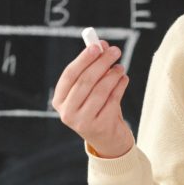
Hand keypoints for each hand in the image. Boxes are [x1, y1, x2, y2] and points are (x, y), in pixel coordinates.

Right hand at [52, 40, 134, 157]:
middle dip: (102, 62)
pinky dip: (120, 86)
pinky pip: (113, 100)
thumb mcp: (90, 89)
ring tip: (120, 67)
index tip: (97, 46)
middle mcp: (67, 113)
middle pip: (85, 81)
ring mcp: (82, 122)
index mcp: (59, 101)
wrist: (108, 140)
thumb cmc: (97, 108)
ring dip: (113, 74)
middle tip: (115, 51)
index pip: (69, 75)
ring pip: (101, 90)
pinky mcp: (100, 127)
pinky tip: (124, 79)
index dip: (84, 59)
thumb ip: (92, 68)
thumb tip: (102, 45)